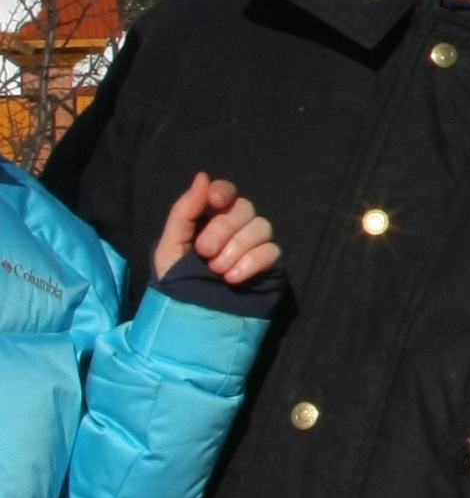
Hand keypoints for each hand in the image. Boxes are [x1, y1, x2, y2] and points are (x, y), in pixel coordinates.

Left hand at [154, 173, 280, 285]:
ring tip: (217, 271)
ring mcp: (255, 247)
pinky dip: (252, 262)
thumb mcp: (170, 247)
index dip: (223, 192)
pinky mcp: (270, 266)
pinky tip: (233, 279)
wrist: (193, 320)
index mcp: (209, 220)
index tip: (214, 202)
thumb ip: (184, 212)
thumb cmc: (176, 284)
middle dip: (224, 228)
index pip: (226, 192)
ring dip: (238, 247)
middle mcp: (236, 229)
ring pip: (262, 227)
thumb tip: (203, 177)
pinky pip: (272, 251)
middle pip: (244, 208)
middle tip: (205, 253)